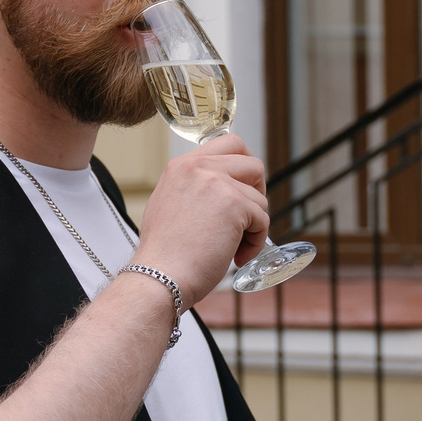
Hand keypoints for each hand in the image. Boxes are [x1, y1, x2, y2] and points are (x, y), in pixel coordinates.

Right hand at [132, 133, 272, 304]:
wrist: (158, 276)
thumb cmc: (164, 254)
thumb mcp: (170, 205)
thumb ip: (195, 189)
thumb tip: (224, 192)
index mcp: (182, 166)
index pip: (228, 144)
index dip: (243, 166)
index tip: (244, 188)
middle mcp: (198, 167)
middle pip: (252, 163)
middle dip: (258, 190)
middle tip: (249, 216)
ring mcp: (217, 183)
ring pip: (259, 198)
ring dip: (253, 226)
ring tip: (233, 248)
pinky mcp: (234, 204)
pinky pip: (262, 220)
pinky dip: (256, 242)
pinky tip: (236, 256)